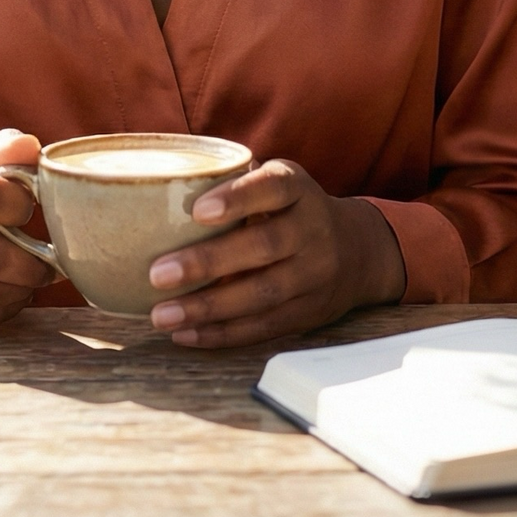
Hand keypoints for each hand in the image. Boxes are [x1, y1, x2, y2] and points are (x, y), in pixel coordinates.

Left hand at [147, 159, 405, 347]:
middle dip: (208, 263)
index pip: (272, 188)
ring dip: (208, 308)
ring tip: (162, 315)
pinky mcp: (309, 313)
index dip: (237, 198)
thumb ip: (234, 183)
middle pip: (263, 247)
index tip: (197, 209)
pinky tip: (185, 333)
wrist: (359, 251)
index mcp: (299, 190)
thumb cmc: (293, 210)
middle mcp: (313, 230)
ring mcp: (315, 275)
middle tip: (158, 274)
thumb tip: (157, 186)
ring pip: (262, 295)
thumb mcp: (278, 182)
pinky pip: (263, 327)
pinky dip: (222, 334)